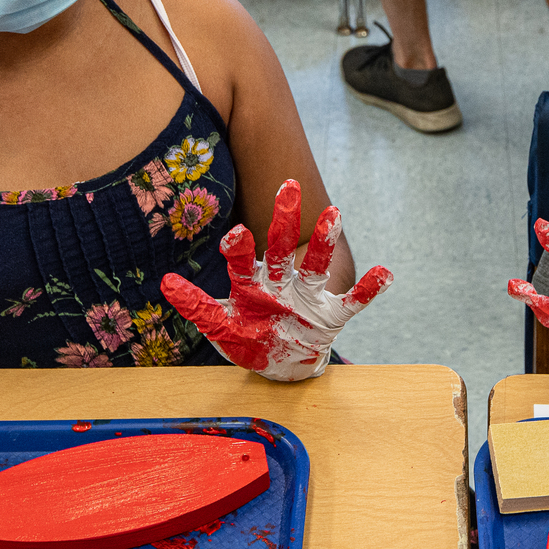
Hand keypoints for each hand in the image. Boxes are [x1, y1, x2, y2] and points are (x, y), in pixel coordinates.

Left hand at [160, 180, 391, 381]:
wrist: (282, 363)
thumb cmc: (249, 338)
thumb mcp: (220, 326)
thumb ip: (196, 306)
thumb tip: (164, 282)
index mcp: (252, 284)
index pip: (243, 260)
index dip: (240, 247)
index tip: (236, 233)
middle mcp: (281, 282)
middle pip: (282, 247)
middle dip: (285, 218)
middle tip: (288, 186)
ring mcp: (307, 296)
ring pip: (317, 264)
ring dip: (326, 240)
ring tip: (335, 213)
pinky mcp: (331, 314)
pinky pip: (353, 300)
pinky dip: (368, 288)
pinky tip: (384, 273)